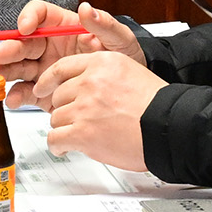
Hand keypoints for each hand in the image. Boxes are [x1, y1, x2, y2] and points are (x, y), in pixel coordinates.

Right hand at [0, 0, 139, 104]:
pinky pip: (26, 92)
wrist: (128, 92)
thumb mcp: (120, 40)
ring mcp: (45, 69)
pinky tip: (12, 98)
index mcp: (65, 27)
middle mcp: (50, 46)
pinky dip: (16, 96)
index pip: (40, 14)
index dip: (29, 17)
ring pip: (17, 67)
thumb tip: (87, 9)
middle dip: (9, 48)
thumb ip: (104, 25)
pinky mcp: (44, 91)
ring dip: (4, 72)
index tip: (26, 28)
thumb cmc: (125, 58)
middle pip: (22, 42)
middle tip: (2, 55)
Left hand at [38, 50, 163, 172]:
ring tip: (78, 136)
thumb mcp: (129, 73)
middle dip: (64, 109)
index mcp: (102, 63)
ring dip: (64, 129)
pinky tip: (65, 148)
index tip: (43, 87)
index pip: (62, 68)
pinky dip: (58, 146)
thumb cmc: (156, 106)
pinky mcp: (82, 133)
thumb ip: (102, 75)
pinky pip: (55, 139)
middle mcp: (90, 82)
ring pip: (55, 118)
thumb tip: (81, 84)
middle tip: (76, 120)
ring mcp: (84, 108)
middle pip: (58, 96)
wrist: (168, 128)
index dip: (48, 81)